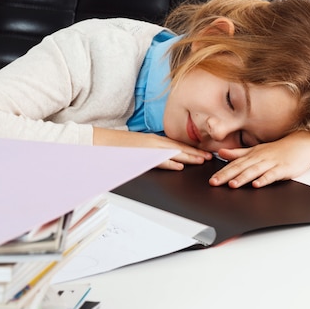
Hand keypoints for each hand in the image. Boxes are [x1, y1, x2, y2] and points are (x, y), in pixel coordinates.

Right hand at [93, 127, 211, 169]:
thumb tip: (166, 161)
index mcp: (154, 141)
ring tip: (202, 161)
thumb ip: (153, 154)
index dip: (192, 150)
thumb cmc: (118, 147)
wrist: (98, 141)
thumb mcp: (139, 149)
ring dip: (188, 157)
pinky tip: (180, 167)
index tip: (204, 153)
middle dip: (195, 153)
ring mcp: (147, 148)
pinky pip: (157, 160)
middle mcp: (153, 142)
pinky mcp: (140, 154)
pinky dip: (169, 163)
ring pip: (172, 153)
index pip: (177, 146)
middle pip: (179, 148)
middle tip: (210, 157)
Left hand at [209, 131, 309, 187]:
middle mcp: (260, 158)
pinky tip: (257, 184)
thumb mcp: (256, 149)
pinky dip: (264, 179)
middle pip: (241, 167)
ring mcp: (271, 163)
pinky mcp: (283, 168)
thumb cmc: (279, 149)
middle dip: (227, 175)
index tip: (212, 180)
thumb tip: (221, 152)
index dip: (222, 172)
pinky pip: (272, 175)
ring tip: (233, 184)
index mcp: (252, 154)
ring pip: (255, 171)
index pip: (234, 164)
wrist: (302, 144)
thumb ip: (238, 153)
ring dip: (243, 177)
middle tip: (215, 183)